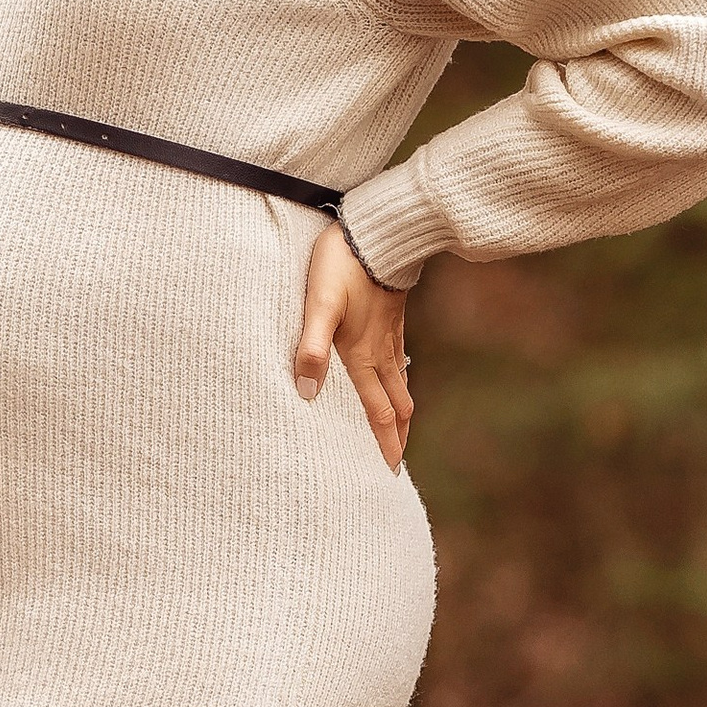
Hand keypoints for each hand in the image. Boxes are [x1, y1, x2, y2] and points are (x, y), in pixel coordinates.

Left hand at [294, 223, 412, 469]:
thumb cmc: (343, 267)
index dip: (384, 443)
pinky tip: (395, 376)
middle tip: (396, 464)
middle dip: (398, 436)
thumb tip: (306, 393)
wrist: (376, 233)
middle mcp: (380, 352)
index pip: (378, 411)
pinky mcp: (391, 318)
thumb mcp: (319, 306)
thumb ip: (311, 348)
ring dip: (400, 410)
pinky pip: (398, 359)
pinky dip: (398, 380)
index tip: (388, 472)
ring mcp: (389, 335)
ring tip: (399, 428)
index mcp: (362, 356)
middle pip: (396, 404)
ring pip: (400, 383)